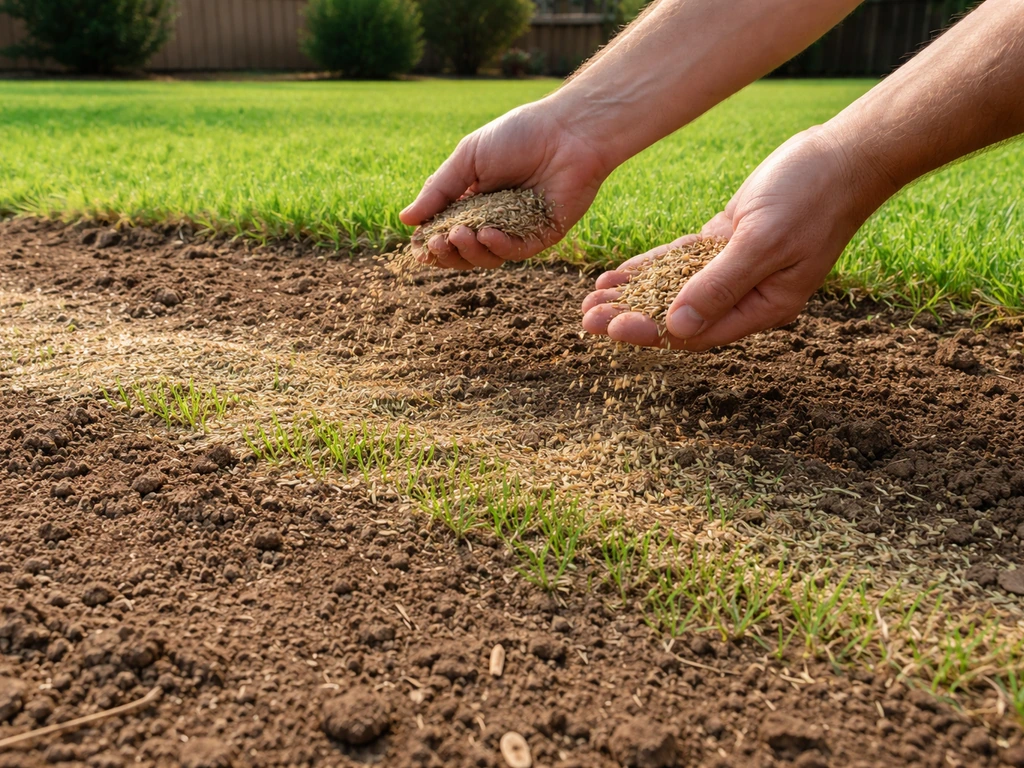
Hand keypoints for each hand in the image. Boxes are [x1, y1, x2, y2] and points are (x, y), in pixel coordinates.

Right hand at [399, 101, 610, 269]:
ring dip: (469, 251)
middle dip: (447, 252)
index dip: (432, 242)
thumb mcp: (468, 158)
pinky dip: (498, 247)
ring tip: (459, 235)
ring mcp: (518, 230)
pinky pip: (516, 252)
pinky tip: (485, 234)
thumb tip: (406, 220)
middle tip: (438, 242)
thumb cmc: (518, 135)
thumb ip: (439, 189)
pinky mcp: (542, 236)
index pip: (446, 231)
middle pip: (464, 251)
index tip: (419, 244)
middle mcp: (494, 219)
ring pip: (487, 257)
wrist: (567, 131)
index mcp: (473, 200)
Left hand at [581, 127, 896, 349]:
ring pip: (673, 289)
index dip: (650, 331)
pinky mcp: (726, 241)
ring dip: (632, 295)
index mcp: (762, 306)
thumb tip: (676, 326)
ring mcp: (735, 268)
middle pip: (677, 317)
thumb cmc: (812, 198)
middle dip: (631, 318)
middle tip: (585, 319)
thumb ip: (721, 285)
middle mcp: (746, 295)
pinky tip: (617, 274)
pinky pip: (680, 262)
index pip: (695, 332)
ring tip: (590, 299)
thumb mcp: (764, 242)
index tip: (611, 327)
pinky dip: (649, 267)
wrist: (843, 155)